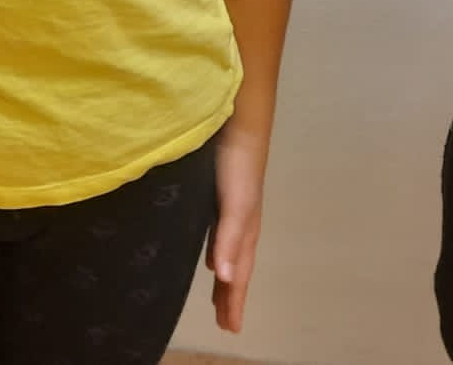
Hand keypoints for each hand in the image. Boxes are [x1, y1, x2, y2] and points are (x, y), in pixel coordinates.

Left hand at [206, 128, 269, 332]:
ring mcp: (233, 209)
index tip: (230, 329)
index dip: (234, 301)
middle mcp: (242, 224)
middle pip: (236, 268)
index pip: (238, 275)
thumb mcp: (234, 204)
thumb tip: (221, 278)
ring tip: (219, 296)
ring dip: (225, 277)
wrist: (239, 123)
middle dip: (231, 295)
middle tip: (224, 322)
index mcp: (245, 230)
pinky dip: (216, 252)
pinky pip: (221, 236)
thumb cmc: (238, 165)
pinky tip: (207, 255)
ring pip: (229, 253)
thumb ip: (227, 239)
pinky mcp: (223, 195)